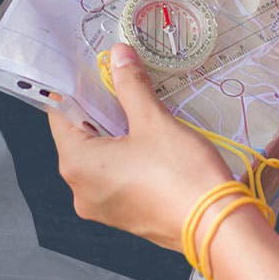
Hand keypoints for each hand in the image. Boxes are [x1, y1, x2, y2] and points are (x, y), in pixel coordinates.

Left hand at [48, 43, 253, 252]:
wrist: (216, 225)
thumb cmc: (180, 173)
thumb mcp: (154, 121)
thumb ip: (131, 85)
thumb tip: (118, 54)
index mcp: (77, 165)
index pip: (61, 115)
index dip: (79, 88)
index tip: (98, 68)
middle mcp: (80, 190)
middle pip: (81, 137)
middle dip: (103, 109)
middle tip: (126, 83)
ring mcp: (102, 208)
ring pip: (101, 158)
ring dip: (118, 133)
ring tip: (144, 111)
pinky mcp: (125, 216)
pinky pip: (116, 177)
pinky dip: (128, 156)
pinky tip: (153, 142)